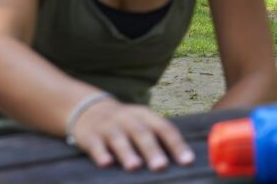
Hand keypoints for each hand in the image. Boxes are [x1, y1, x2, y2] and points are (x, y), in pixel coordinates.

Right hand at [71, 99, 193, 171]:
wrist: (88, 110)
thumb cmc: (126, 124)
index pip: (165, 129)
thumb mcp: (143, 124)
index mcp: (146, 116)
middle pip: (142, 133)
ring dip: (127, 153)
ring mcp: (109, 127)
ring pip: (119, 139)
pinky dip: (101, 154)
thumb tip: (183, 162)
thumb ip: (159, 139)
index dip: (177, 145)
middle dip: (152, 150)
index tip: (187, 161)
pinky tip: (106, 164)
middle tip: (161, 166)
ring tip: (135, 167)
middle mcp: (129, 119)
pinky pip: (95, 145)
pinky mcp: (90, 136)